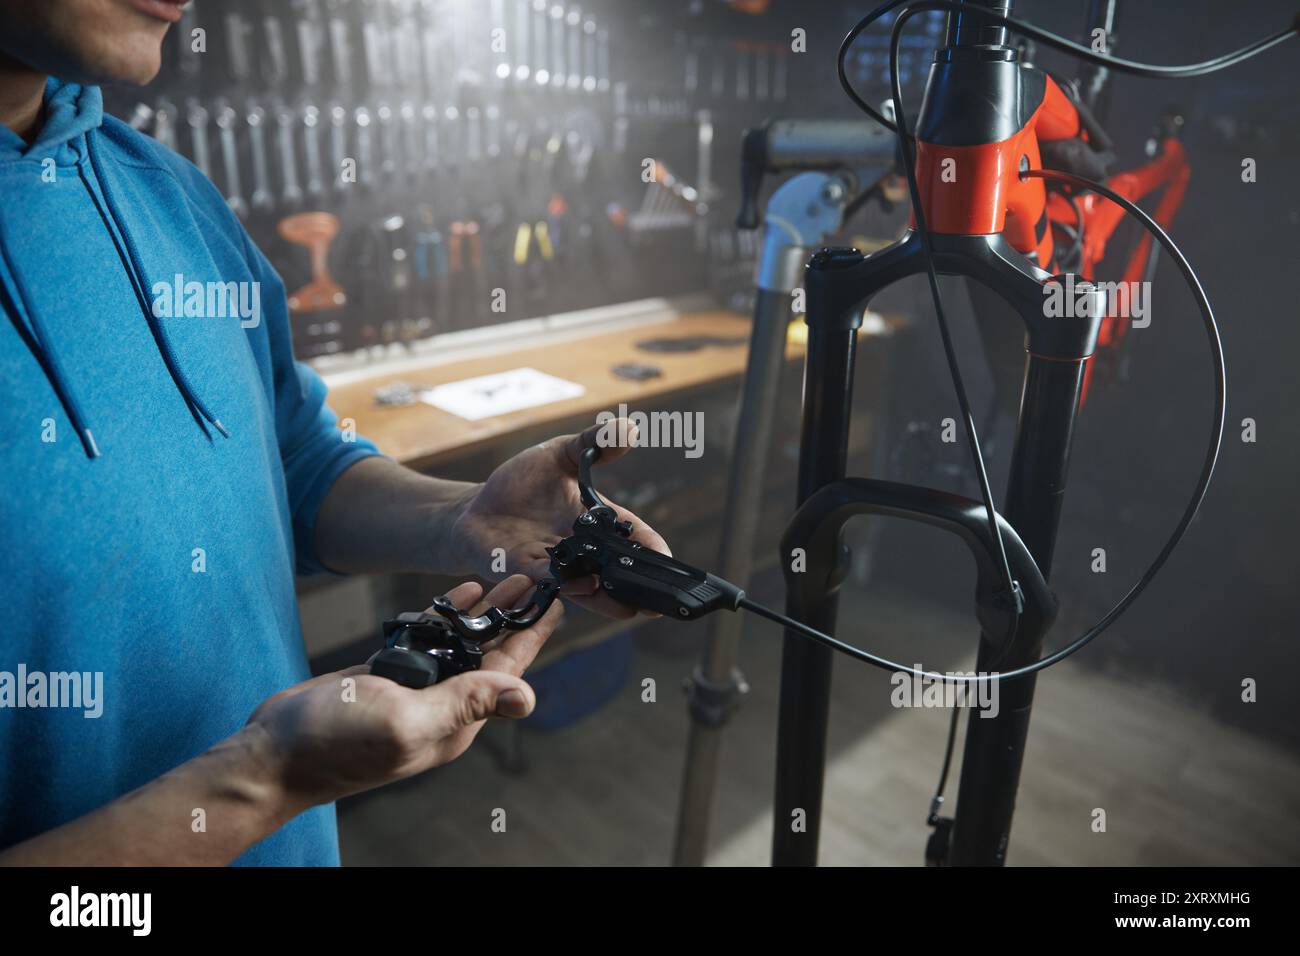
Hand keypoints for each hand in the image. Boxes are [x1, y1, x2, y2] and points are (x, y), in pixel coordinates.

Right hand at [246, 576, 560, 810]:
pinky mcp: (389, 677)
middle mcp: (444, 707)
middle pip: (492, 653)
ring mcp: (416, 691)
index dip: (533, 635)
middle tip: (537, 574)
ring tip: (509, 576)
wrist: (271, 754)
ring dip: (487, 611)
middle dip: (516, 615)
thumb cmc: (332, 744)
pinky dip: (448, 615)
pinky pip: (431, 641)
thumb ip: (464, 704)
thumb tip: (526, 698)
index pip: (509, 672)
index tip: (557, 600)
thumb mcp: (406, 721)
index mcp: (457, 721)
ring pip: (463, 644)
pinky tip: (463, 593)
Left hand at [449, 419, 670, 617]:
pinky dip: (564, 584)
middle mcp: (580, 549)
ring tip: (628, 606)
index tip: (667, 560)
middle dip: (638, 589)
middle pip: (615, 572)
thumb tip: (630, 427)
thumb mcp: (559, 454)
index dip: (653, 549)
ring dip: (606, 598)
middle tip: (657, 602)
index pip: (632, 537)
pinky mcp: (523, 572)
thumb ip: (593, 444)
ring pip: (586, 587)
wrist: (475, 507)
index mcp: (596, 521)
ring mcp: (554, 565)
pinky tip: (579, 585)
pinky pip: (547, 581)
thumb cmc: (521, 482)